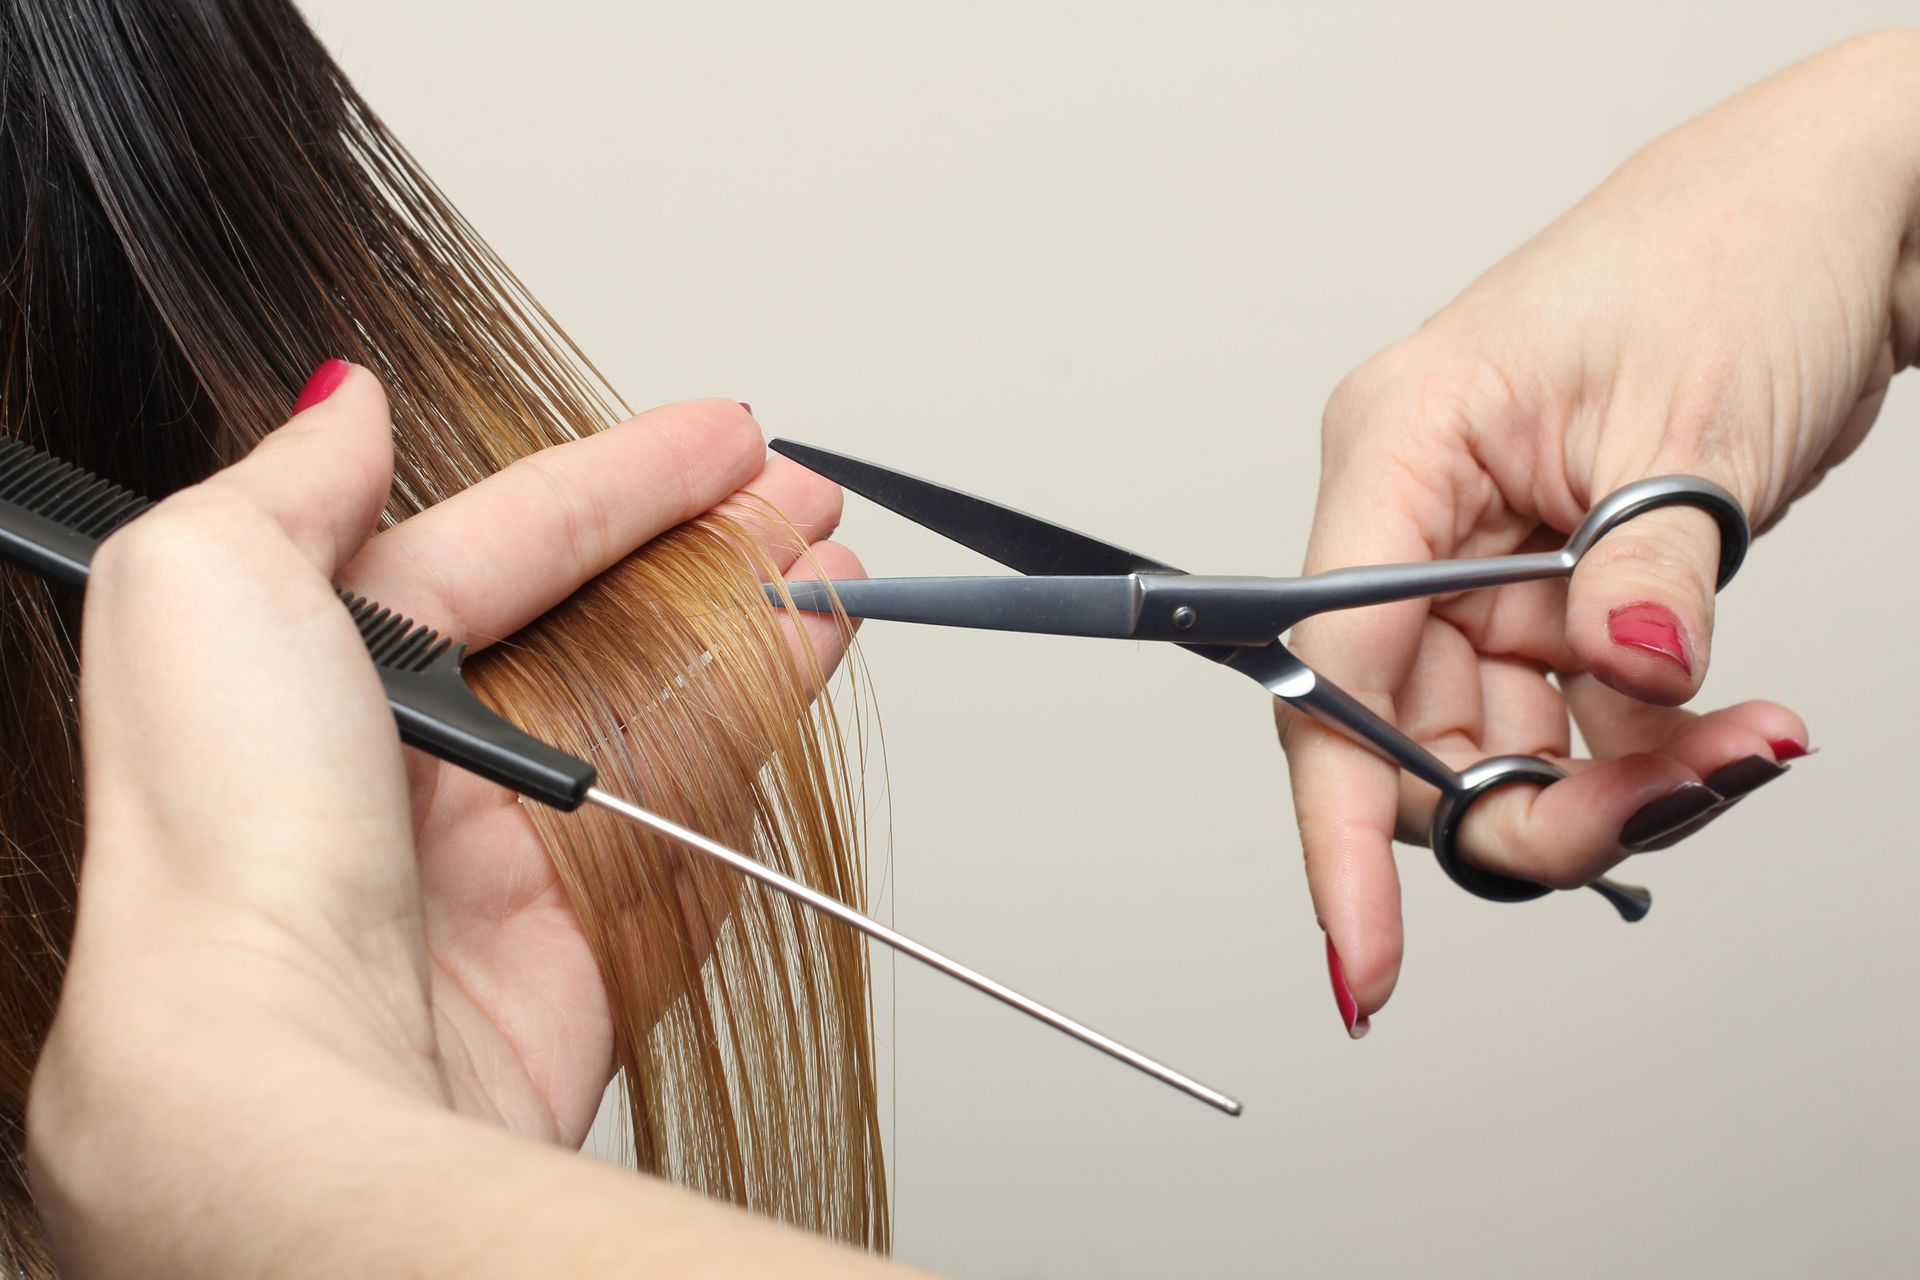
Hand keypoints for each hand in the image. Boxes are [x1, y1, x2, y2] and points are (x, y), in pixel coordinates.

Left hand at [28, 366, 858, 1261]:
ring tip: (837, 576)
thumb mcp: (198, 579)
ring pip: (666, 702)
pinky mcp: (584, 934)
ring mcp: (508, 846)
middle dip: (715, 543)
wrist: (291, 1075)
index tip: (726, 437)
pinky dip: (759, 739)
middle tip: (807, 501)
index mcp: (327, 659)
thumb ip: (292, 479)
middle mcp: (419, 752)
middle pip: (605, 613)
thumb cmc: (224, 840)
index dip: (629, 475)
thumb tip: (345, 401)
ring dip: (758, 627)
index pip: (513, 533)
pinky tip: (802, 676)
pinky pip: (696, 814)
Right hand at [1281, 32, 1919, 1034]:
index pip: (1332, 666)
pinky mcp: (1549, 585)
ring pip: (1500, 744)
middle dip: (1541, 805)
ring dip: (1624, 779)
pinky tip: (1739, 724)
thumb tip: (1629, 685)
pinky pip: (1571, 717)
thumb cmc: (1737, 248)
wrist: (1836, 210)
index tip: (1362, 958)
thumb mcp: (1697, 422)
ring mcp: (1480, 557)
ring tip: (1752, 740)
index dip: (1338, 826)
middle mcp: (1415, 515)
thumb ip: (1648, 573)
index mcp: (1400, 448)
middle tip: (1679, 800)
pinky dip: (1654, 746)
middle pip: (1414, 736)